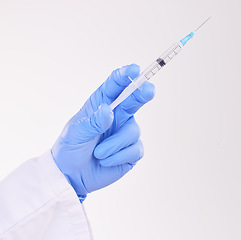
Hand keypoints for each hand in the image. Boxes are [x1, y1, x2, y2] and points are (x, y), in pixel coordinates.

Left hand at [51, 64, 154, 201]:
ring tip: (98, 153)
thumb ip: (92, 122)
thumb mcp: (75, 133)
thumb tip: (108, 111)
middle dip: (142, 93)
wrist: (72, 175)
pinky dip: (119, 156)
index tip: (133, 70)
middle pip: (134, 100)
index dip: (124, 76)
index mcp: (101, 105)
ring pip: (133, 131)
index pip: (114, 86)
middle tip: (148, 89)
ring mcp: (125, 133)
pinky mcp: (131, 151)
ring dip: (115, 143)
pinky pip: (135, 150)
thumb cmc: (70, 149)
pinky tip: (105, 161)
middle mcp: (116, 116)